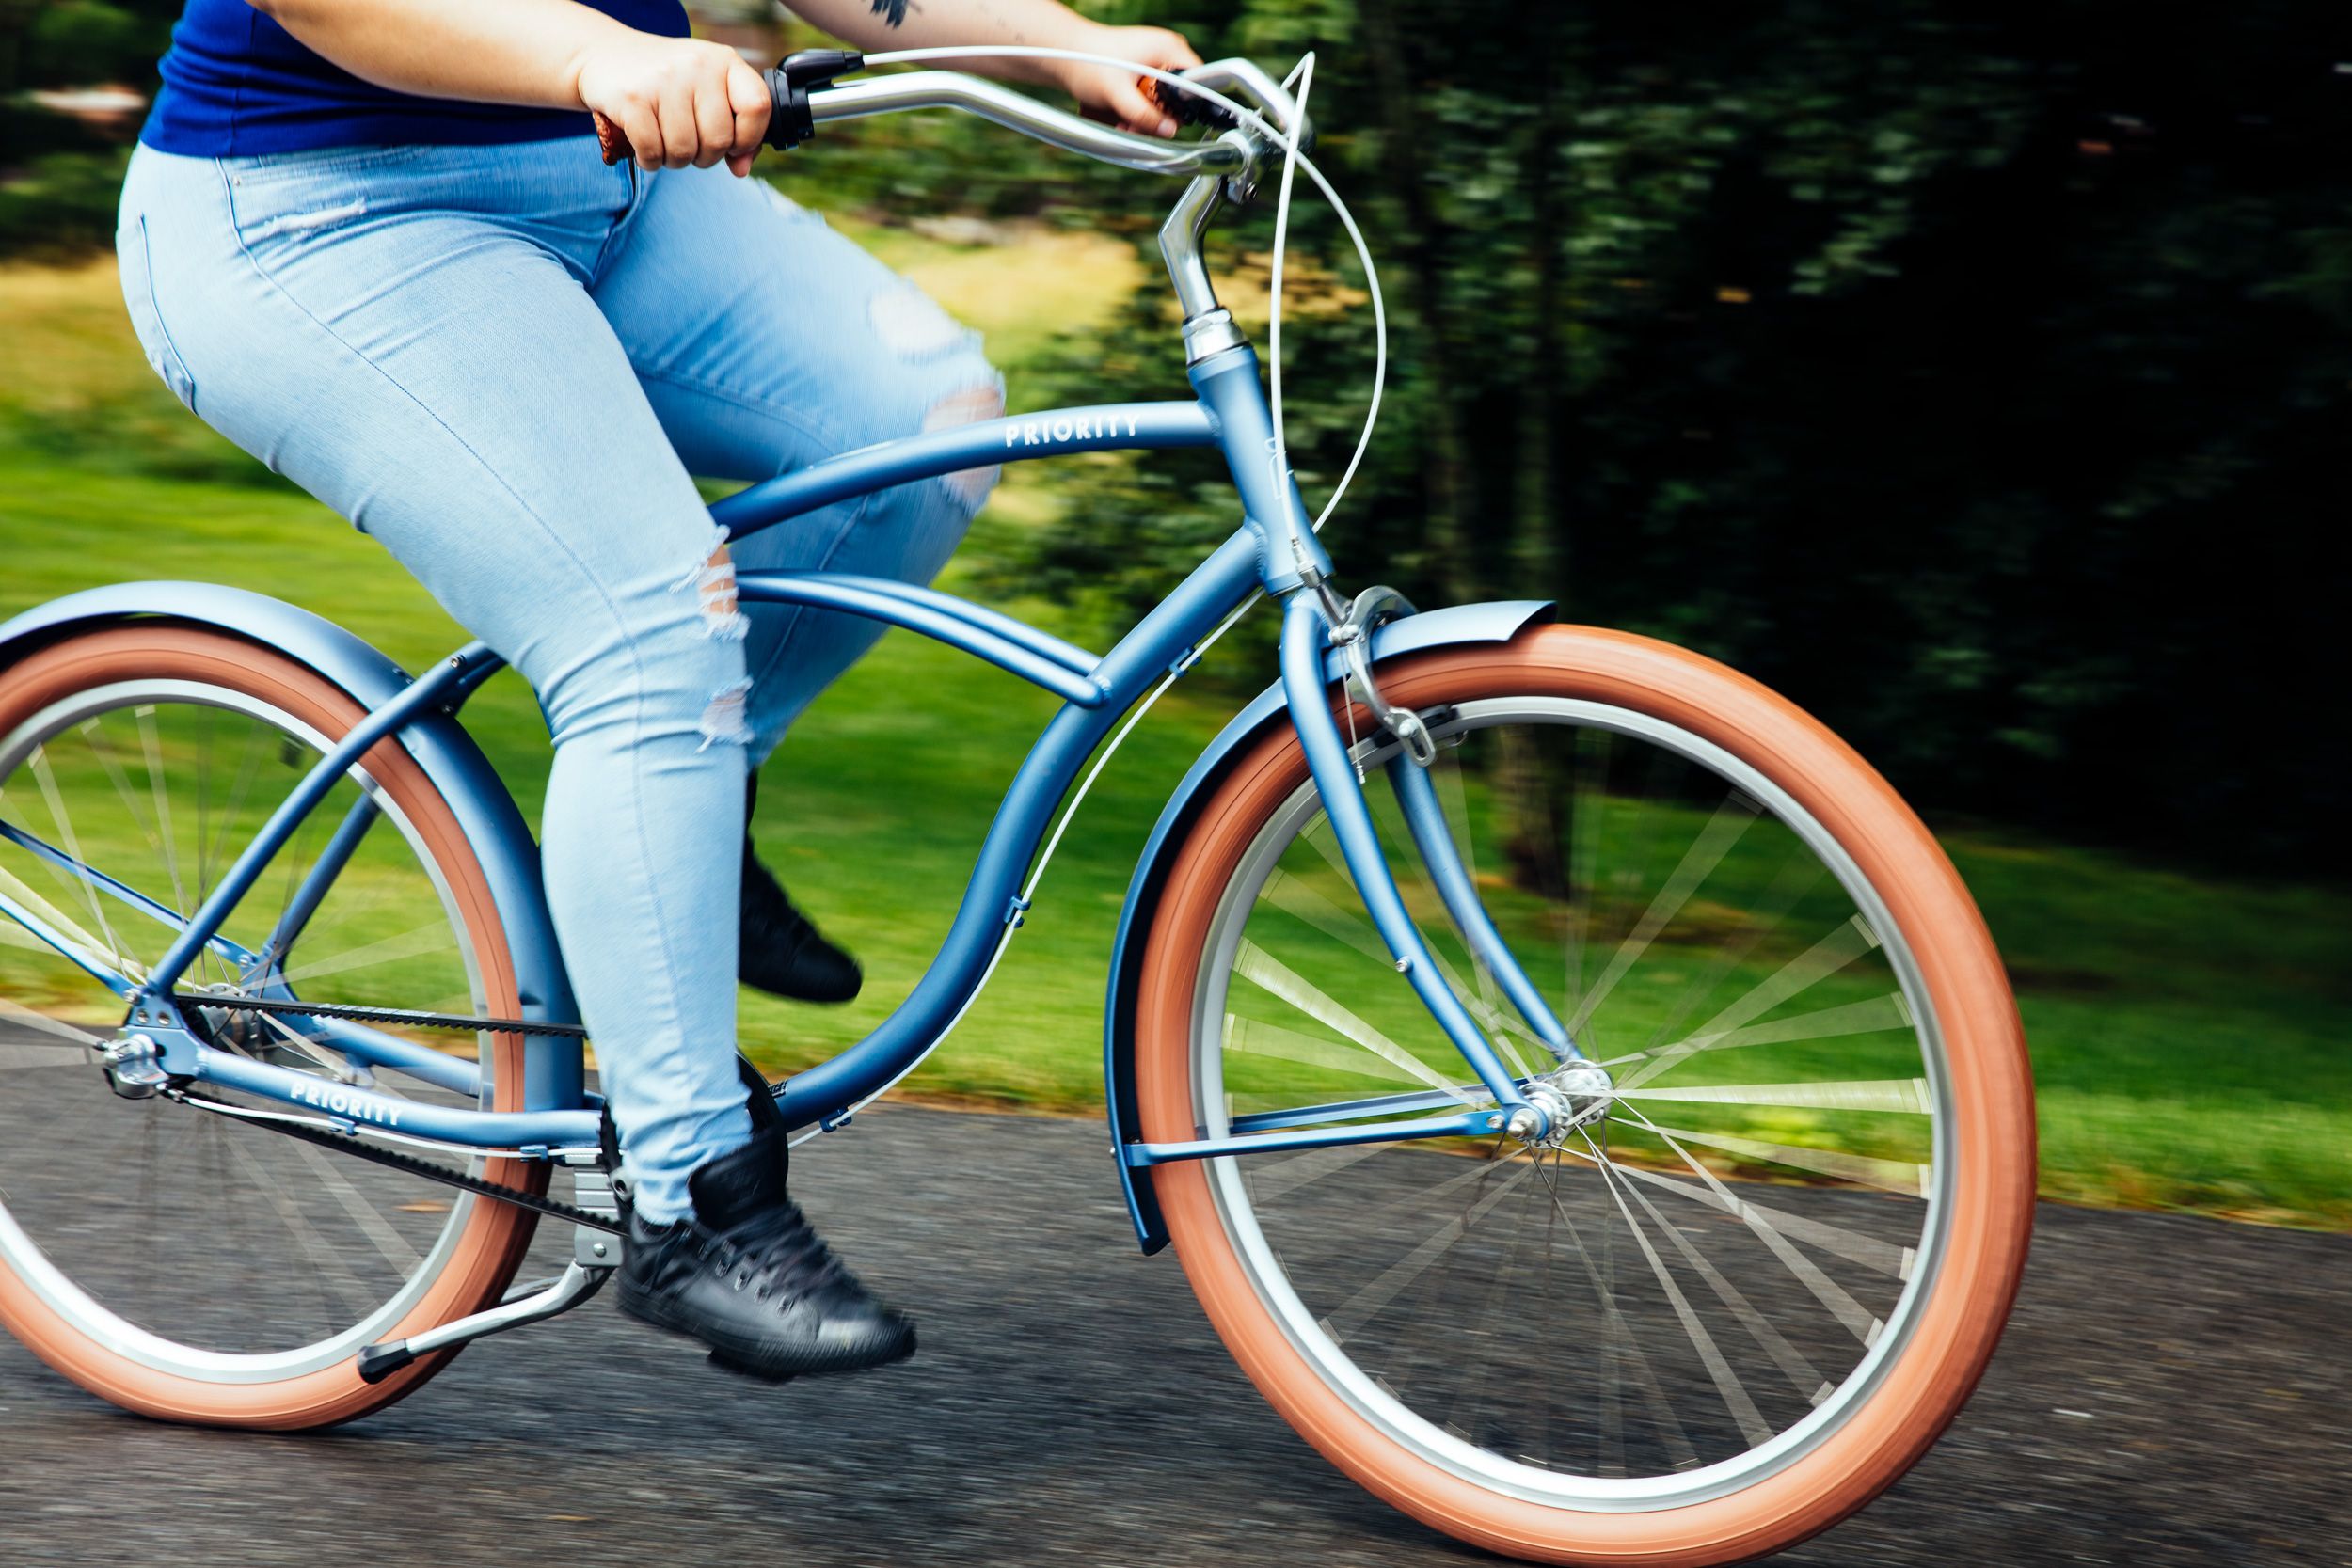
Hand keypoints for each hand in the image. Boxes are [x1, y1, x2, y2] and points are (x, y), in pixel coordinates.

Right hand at [571, 34, 770, 174]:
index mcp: (724, 61)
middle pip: (718, 140)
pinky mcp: (632, 97)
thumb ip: (734, 129)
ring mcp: (663, 80)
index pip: (758, 107)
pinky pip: (652, 151)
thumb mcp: (705, 92)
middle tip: (687, 143)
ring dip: (674, 160)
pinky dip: (649, 160)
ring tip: (663, 140)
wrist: (605, 55)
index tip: (732, 144)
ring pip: (684, 151)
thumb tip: (742, 169)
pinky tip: (645, 147)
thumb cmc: (666, 82)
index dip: (748, 138)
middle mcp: (696, 65)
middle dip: (703, 156)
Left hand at [1052, 24, 1203, 138]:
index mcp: (1169, 49)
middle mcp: (1166, 53)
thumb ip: (1144, 114)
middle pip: (1178, 97)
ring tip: (1119, 125)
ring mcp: (1154, 63)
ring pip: (1161, 102)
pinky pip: (1148, 99)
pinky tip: (1117, 117)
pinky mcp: (1142, 73)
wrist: (1061, 54)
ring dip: (1142, 120)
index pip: (1198, 82)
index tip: (1163, 124)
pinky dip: (1134, 111)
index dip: (1186, 108)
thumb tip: (1170, 131)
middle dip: (1155, 119)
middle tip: (1131, 129)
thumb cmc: (1087, 62)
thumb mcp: (1117, 94)